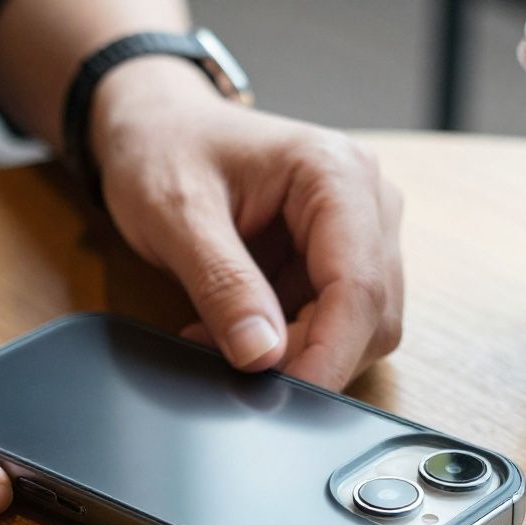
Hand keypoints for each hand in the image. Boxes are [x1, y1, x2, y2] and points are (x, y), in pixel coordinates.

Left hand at [90, 59, 403, 390]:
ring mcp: (360, 230)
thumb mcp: (176, 216)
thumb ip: (221, 285)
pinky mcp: (339, 258)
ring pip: (359, 327)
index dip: (328, 353)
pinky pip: (333, 323)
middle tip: (233, 365)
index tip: (287, 397)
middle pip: (369, 314)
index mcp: (336, 172)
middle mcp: (366, 199)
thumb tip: (262, 355)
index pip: (358, 285)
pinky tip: (237, 329)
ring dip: (296, 351)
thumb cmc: (163, 149)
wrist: (155, 127)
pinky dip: (288, 342)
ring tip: (221, 336)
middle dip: (308, 355)